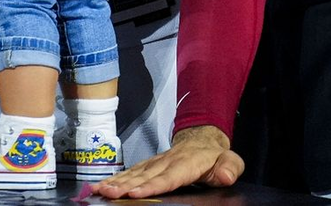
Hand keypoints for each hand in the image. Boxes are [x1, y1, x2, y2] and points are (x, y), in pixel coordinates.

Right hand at [97, 127, 243, 197]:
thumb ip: (229, 167)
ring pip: (134, 172)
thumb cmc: (214, 156)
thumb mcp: (230, 159)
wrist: (202, 138)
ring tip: (100, 190)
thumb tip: (225, 175)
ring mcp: (156, 162)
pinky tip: (104, 185)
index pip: (168, 177)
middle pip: (144, 175)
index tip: (134, 193)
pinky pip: (132, 171)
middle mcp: (167, 161)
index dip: (151, 185)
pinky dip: (117, 177)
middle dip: (125, 185)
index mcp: (186, 163)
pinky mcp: (149, 164)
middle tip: (108, 193)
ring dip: (116, 181)